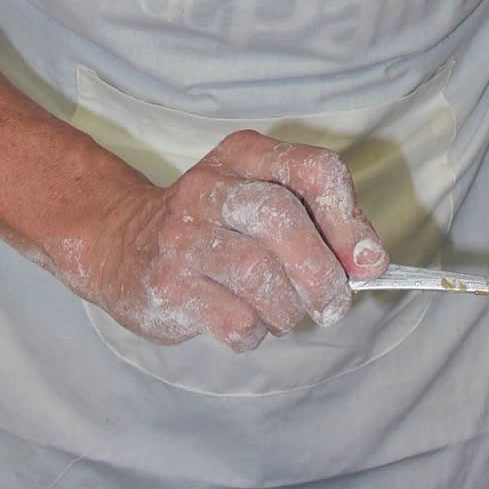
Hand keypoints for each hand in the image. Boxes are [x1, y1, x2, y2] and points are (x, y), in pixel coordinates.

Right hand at [67, 130, 387, 351]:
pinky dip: (255, 332)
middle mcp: (208, 187)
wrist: (118, 245)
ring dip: (288, 309)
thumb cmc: (212, 229)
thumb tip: (371, 264)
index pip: (314, 171)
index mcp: (244, 156)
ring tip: (283, 314)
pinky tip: (244, 323)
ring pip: (261, 277)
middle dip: (322, 274)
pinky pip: (236, 320)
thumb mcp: (260, 202)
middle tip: (332, 305)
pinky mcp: (167, 285)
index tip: (368, 262)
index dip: (350, 221)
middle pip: (284, 220)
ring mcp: (182, 236)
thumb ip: (319, 223)